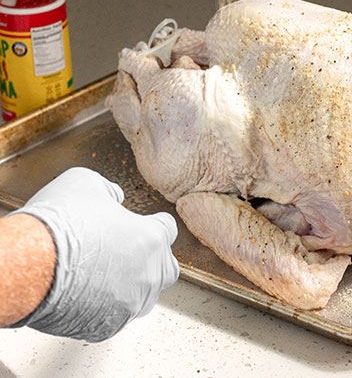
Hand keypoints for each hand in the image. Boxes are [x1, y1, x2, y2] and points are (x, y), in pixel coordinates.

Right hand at [13, 167, 178, 341]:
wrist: (27, 263)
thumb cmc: (58, 223)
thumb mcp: (86, 183)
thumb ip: (108, 191)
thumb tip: (113, 196)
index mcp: (151, 238)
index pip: (167, 229)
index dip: (152, 224)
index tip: (140, 224)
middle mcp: (148, 273)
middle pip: (165, 268)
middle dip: (152, 260)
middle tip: (128, 252)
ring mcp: (129, 303)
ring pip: (144, 297)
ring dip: (133, 286)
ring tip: (109, 276)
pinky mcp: (106, 326)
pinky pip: (116, 318)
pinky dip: (107, 308)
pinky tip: (90, 295)